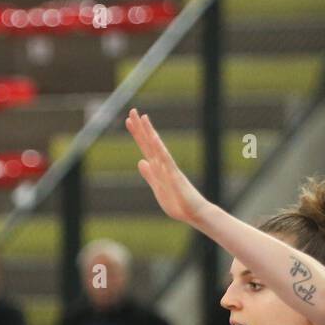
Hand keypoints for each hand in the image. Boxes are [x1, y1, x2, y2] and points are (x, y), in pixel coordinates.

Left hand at [126, 107, 210, 224]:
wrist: (195, 214)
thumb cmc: (178, 203)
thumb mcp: (158, 188)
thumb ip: (149, 175)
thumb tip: (141, 161)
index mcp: (158, 168)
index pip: (145, 147)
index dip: (137, 134)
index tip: (129, 120)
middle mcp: (163, 164)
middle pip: (149, 143)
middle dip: (141, 128)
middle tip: (132, 111)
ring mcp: (169, 169)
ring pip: (157, 147)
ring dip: (150, 133)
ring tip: (143, 118)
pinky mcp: (175, 176)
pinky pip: (166, 160)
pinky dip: (160, 149)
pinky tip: (154, 139)